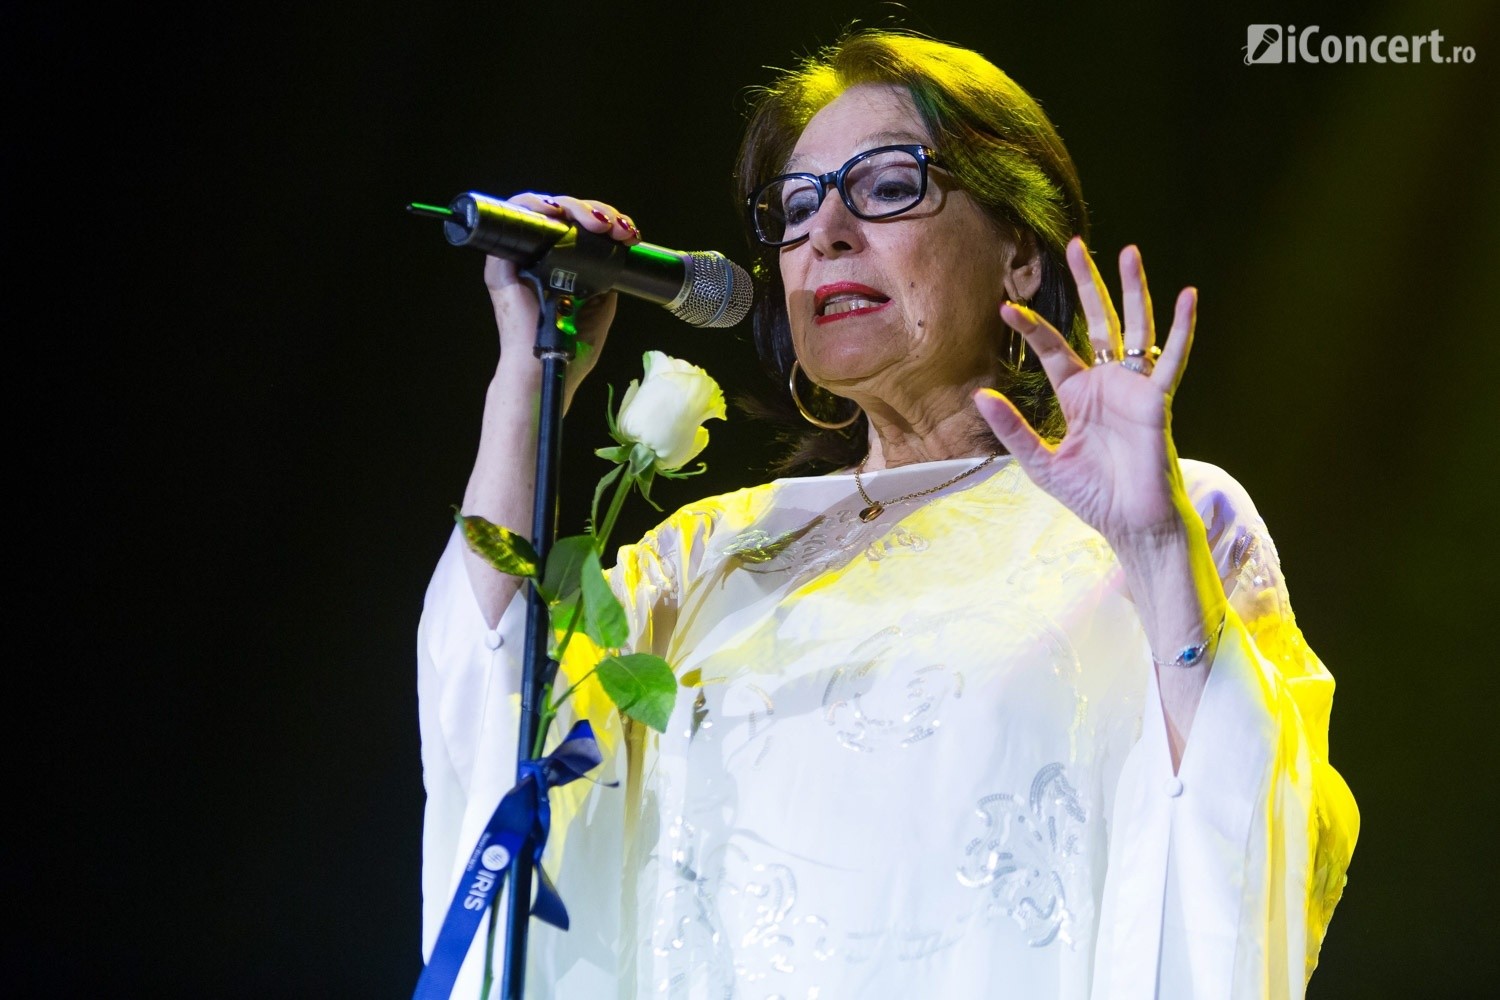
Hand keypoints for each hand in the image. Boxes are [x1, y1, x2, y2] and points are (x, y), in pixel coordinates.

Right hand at [485, 193, 641, 402]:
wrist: (546, 369)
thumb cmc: (569, 346)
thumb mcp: (600, 305)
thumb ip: (604, 278)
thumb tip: (617, 250)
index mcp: (559, 266)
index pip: (579, 228)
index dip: (603, 220)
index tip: (627, 233)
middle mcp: (538, 257)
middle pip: (565, 215)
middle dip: (596, 211)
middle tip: (614, 227)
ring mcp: (519, 257)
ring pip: (543, 209)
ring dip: (574, 207)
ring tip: (596, 222)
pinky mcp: (502, 262)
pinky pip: (513, 218)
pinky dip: (534, 205)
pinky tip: (557, 212)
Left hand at [973, 237, 1197, 545]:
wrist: (1131, 524)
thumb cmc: (1092, 496)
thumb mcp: (1041, 463)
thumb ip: (1013, 430)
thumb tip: (979, 396)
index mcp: (1076, 395)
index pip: (1053, 349)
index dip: (1032, 327)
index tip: (1006, 306)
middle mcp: (1105, 384)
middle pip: (1096, 322)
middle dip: (1087, 284)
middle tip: (1075, 244)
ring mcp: (1133, 388)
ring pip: (1134, 328)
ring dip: (1132, 290)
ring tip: (1128, 251)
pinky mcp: (1157, 401)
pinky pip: (1172, 359)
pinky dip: (1182, 329)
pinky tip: (1189, 297)